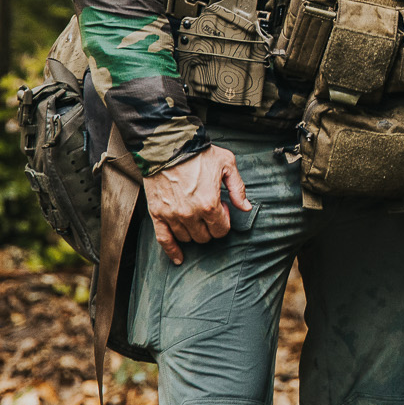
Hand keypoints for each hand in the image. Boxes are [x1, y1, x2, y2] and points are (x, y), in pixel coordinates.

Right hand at [142, 145, 248, 264]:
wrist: (167, 146)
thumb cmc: (198, 153)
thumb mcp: (227, 164)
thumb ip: (238, 188)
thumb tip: (246, 207)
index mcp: (209, 203)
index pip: (221, 230)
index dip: (224, 221)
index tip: (222, 209)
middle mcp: (190, 213)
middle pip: (205, 237)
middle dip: (210, 227)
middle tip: (208, 211)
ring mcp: (172, 215)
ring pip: (187, 239)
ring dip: (194, 232)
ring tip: (195, 216)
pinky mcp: (157, 214)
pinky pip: (164, 240)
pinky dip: (171, 251)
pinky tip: (179, 258)